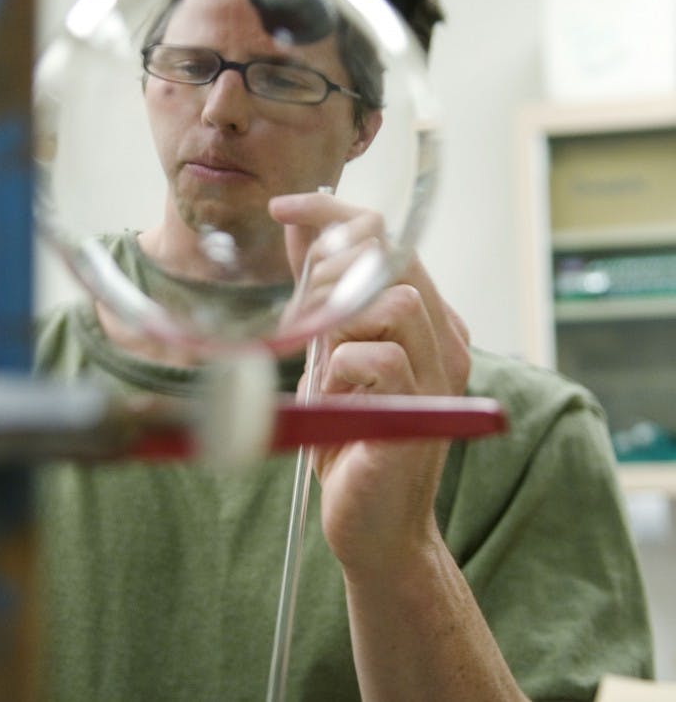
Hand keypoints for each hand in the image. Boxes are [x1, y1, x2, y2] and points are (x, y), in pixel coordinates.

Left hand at [269, 193, 469, 575]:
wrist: (371, 525)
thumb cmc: (348, 437)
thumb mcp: (327, 353)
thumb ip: (323, 297)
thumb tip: (302, 232)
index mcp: (424, 320)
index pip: (389, 238)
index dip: (336, 213)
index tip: (287, 205)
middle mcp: (444, 339)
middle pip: (394, 257)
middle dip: (333, 270)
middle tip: (302, 316)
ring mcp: (439, 375)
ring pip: (395, 300)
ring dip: (341, 327)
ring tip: (325, 373)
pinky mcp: (422, 410)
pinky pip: (377, 357)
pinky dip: (341, 371)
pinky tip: (336, 402)